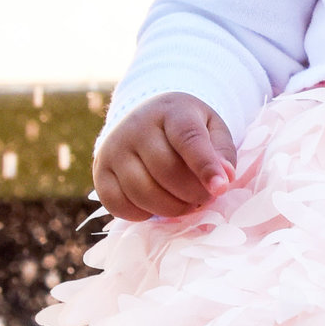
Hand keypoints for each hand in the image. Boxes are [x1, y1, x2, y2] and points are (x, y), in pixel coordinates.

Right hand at [94, 95, 237, 220]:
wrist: (145, 120)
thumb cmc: (186, 129)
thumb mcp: (212, 129)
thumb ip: (222, 152)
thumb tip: (224, 177)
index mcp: (172, 111)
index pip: (188, 138)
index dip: (205, 166)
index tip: (221, 189)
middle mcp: (137, 126)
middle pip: (166, 170)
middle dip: (192, 194)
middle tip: (204, 199)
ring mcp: (114, 149)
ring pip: (142, 191)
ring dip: (171, 208)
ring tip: (186, 204)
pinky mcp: (100, 172)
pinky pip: (117, 204)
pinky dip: (142, 214)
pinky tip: (157, 206)